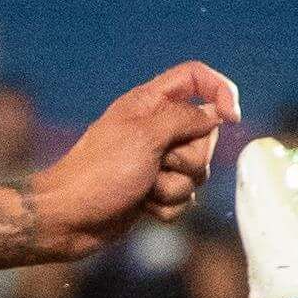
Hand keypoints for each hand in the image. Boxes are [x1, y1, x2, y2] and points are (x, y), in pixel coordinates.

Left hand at [27, 62, 242, 259]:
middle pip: (206, 134)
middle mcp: (155, 130)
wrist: (66, 220)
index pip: (195, 77)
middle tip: (158, 164)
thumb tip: (214, 116)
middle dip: (190, 157)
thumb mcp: (144, 136)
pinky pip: (184, 199)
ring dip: (173, 187)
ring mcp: (155, 163)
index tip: (230, 117)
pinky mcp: (153, 193)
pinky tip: (140, 207)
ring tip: (143, 189)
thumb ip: (184, 118)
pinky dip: (166, 207)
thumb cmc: (98, 174)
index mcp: (149, 104)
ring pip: (197, 173)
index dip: (220, 90)